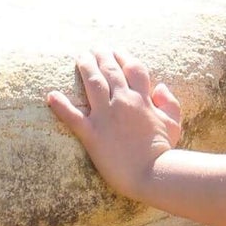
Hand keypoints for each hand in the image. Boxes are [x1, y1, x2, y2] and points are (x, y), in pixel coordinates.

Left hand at [45, 47, 182, 200]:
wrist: (152, 175)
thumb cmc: (164, 152)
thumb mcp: (173, 125)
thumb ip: (170, 103)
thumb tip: (161, 87)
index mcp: (143, 100)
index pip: (133, 68)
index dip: (124, 57)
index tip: (117, 52)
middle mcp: (123, 102)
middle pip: (110, 70)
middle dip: (102, 56)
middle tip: (94, 50)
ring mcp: (105, 117)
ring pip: (92, 82)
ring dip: (85, 67)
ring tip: (81, 58)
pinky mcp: (92, 134)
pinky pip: (71, 116)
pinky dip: (60, 104)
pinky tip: (51, 95)